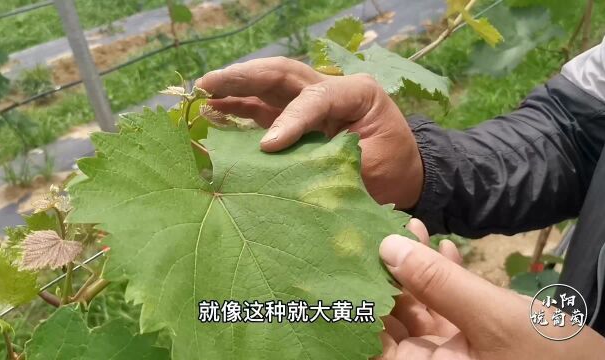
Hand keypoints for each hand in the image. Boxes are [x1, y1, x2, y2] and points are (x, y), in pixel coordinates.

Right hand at [195, 57, 422, 207]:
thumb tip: (289, 170)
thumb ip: (333, 162)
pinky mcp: (296, 120)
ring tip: (202, 92)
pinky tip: (214, 111)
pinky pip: (263, 109)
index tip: (268, 146)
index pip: (315, 97)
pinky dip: (238, 108)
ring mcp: (309, 103)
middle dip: (244, 77)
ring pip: (268, 86)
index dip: (290, 119)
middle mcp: (329, 89)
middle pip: (282, 74)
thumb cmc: (392, 169)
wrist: (402, 176)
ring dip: (234, 87)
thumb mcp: (373, 167)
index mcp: (356, 92)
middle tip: (208, 84)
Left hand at [377, 219, 604, 358]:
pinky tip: (440, 246)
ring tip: (408, 227)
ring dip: (414, 268)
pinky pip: (447, 307)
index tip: (350, 259)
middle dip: (386, 274)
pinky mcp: (472, 342)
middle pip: (391, 319)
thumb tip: (387, 246)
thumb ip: (439, 283)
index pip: (371, 342)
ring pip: (419, 307)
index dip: (356, 302)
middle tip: (376, 232)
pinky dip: (444, 278)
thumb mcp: (492, 318)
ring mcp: (451, 354)